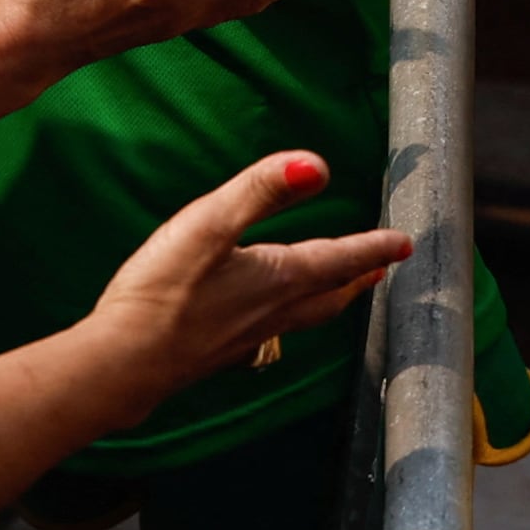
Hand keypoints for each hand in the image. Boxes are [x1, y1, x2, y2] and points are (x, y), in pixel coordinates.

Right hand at [84, 150, 407, 389]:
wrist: (124, 364)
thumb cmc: (163, 292)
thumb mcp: (209, 224)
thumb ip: (260, 191)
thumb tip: (315, 164)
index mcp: (278, 278)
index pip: (338, 258)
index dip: (372, 247)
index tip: (404, 242)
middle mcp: (272, 312)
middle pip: (329, 295)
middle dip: (357, 278)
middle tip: (381, 269)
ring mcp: (246, 338)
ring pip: (304, 317)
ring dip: (328, 300)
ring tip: (338, 291)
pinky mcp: (218, 353)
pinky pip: (271, 333)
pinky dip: (287, 320)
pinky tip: (267, 322)